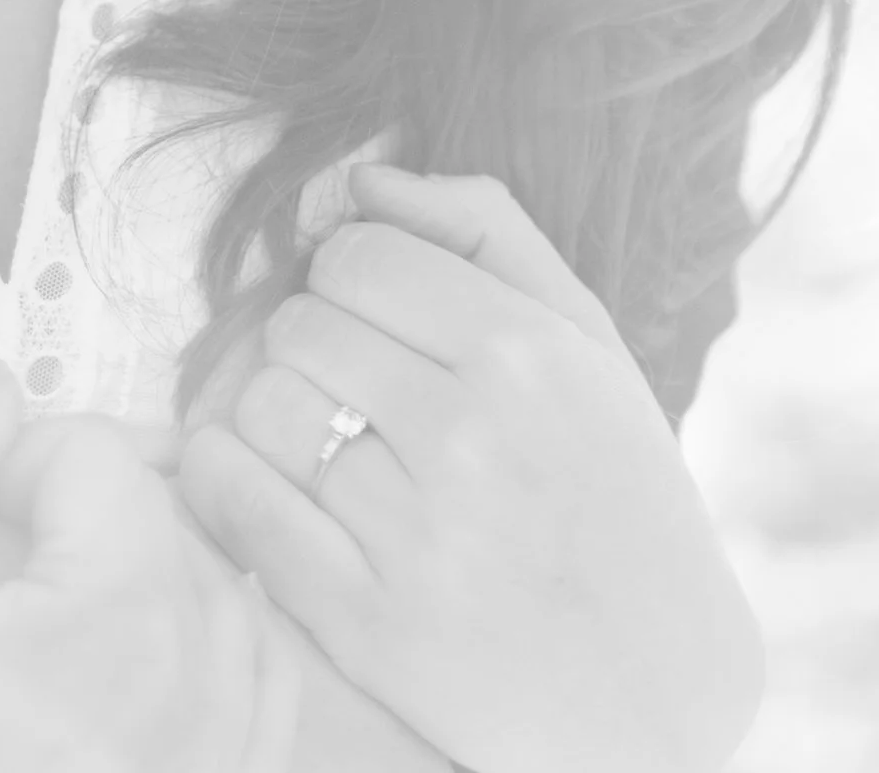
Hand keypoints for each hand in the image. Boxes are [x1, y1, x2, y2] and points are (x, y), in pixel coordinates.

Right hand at [0, 370, 297, 771]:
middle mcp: (200, 701)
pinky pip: (260, 705)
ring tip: (55, 593)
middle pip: (166, 524)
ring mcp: (213, 767)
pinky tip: (153, 659)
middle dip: (75, 512)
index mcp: (124, 625)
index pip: (96, 457)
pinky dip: (220, 657)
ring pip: (230, 609)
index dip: (7, 458)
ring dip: (152, 573)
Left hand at [174, 167, 761, 772]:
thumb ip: (486, 233)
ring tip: (326, 444)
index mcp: (527, 355)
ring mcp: (414, 535)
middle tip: (356, 388)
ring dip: (276, 416)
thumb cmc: (618, 500)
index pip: (357, 251)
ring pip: (262, 405)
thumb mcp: (590, 350)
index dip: (351, 275)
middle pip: (300, 323)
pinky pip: (233, 500)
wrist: (654, 702)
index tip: (375, 315)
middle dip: (315, 344)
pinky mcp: (364, 623)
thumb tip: (364, 177)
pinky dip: (224, 480)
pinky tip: (266, 486)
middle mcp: (469, 436)